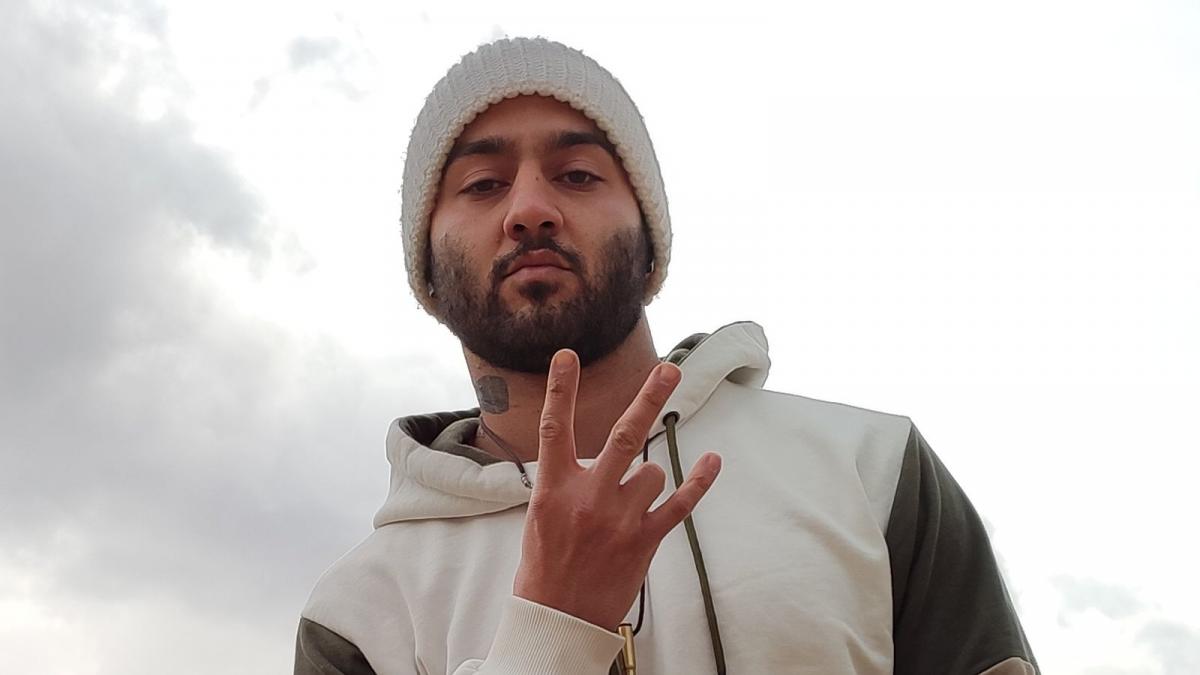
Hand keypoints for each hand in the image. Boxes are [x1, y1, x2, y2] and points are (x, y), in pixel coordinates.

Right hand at [512, 349, 722, 630]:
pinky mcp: (645, 540)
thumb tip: (589, 456)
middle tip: (669, 370)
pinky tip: (712, 461)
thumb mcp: (540, 517)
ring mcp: (619, 518)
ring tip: (625, 508)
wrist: (558, 619)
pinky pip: (680, 503)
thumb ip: (564, 483)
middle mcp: (588, 497)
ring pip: (651, 472)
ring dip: (646, 479)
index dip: (559, 389)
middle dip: (649, 398)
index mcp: (553, 489)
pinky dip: (699, 481)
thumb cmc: (544, 567)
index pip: (554, 428)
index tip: (568, 356)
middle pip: (622, 435)